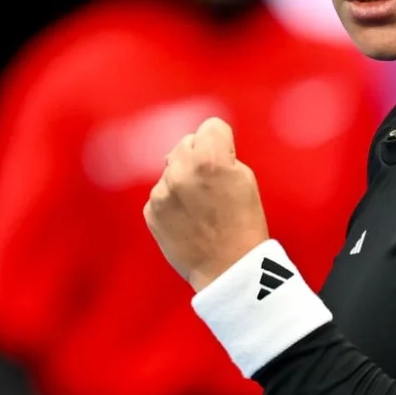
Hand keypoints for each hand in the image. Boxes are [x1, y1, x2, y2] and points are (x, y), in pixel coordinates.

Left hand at [145, 117, 269, 292]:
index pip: (211, 126)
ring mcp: (162, 192)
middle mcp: (181, 171)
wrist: (228, 268)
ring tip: (202, 204)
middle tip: (214, 184)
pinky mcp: (151, 210)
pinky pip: (162, 191)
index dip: (223, 141)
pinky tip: (189, 218)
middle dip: (199, 155)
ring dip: (184, 177)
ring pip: (171, 166)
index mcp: (211, 159)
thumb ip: (219, 153)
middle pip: (187, 141)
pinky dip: (173, 200)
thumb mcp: (244, 178)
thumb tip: (185, 149)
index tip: (228, 160)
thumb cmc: (244, 222)